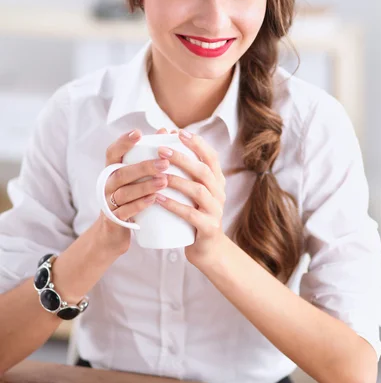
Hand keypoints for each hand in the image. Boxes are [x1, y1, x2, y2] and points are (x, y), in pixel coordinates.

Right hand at [98, 127, 169, 252]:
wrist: (113, 232)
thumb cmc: (130, 197)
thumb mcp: (135, 177)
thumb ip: (147, 156)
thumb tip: (166, 131)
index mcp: (112, 170)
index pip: (113, 152)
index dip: (124, 142)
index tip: (138, 132)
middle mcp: (107, 184)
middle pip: (122, 172)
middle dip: (144, 166)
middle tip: (165, 163)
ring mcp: (109, 202)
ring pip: (124, 192)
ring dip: (145, 186)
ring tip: (164, 181)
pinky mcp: (114, 220)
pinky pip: (125, 211)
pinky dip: (139, 204)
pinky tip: (154, 199)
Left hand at [155, 129, 226, 267]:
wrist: (208, 250)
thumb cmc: (194, 214)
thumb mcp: (193, 191)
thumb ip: (184, 172)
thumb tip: (163, 143)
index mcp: (217, 181)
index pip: (211, 157)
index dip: (196, 143)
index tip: (179, 132)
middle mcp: (219, 193)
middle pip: (203, 171)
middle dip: (183, 158)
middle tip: (162, 150)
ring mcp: (215, 211)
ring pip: (198, 190)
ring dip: (177, 180)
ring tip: (158, 173)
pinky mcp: (208, 228)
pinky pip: (191, 214)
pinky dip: (174, 205)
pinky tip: (158, 198)